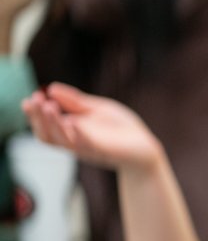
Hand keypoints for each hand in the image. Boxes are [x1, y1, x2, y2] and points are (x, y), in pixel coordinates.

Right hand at [21, 83, 163, 172]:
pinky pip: (86, 145)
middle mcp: (74, 142)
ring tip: (47, 106)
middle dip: (37, 117)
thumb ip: (76, 101)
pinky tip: (71, 122)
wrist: (145, 148)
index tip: (30, 97)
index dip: (35, 113)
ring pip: (61, 140)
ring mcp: (87, 148)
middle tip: (34, 99)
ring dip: (52, 123)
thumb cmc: (120, 129)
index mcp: (70, 131)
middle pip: (46, 134)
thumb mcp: (96, 109)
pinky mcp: (103, 152)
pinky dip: (78, 134)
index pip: (45, 125)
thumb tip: (51, 88)